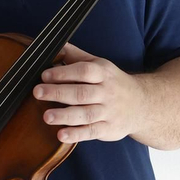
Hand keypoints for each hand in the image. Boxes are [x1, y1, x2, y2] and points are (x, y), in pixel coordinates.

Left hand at [34, 41, 149, 142]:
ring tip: (46, 117)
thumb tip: (54, 44)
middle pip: (82, 93)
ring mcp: (108, 112)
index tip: (45, 75)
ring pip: (86, 114)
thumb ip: (76, 56)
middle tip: (38, 92)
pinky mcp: (108, 129)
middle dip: (58, 93)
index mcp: (103, 73)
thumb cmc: (112, 82)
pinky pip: (91, 132)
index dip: (64, 73)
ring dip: (65, 116)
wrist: (142, 104)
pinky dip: (76, 134)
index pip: (84, 71)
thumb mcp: (99, 64)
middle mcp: (106, 92)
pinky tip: (61, 135)